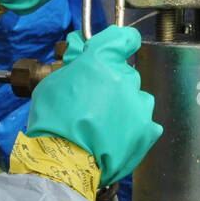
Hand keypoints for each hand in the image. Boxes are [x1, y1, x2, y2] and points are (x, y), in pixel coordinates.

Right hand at [27, 26, 160, 186]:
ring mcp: (140, 105)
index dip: (121, 42)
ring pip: (136, 97)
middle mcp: (126, 78)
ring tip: (103, 123)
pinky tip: (113, 136)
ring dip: (124, 104)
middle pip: (126, 72)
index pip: (124, 38)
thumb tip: (79, 50)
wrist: (64, 162)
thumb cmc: (53, 121)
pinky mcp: (147, 130)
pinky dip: (133, 127)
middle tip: (92, 99)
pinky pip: (145, 121)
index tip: (118, 47)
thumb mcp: (52, 82)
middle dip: (112, 81)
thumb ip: (73, 63)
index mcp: (102, 60)